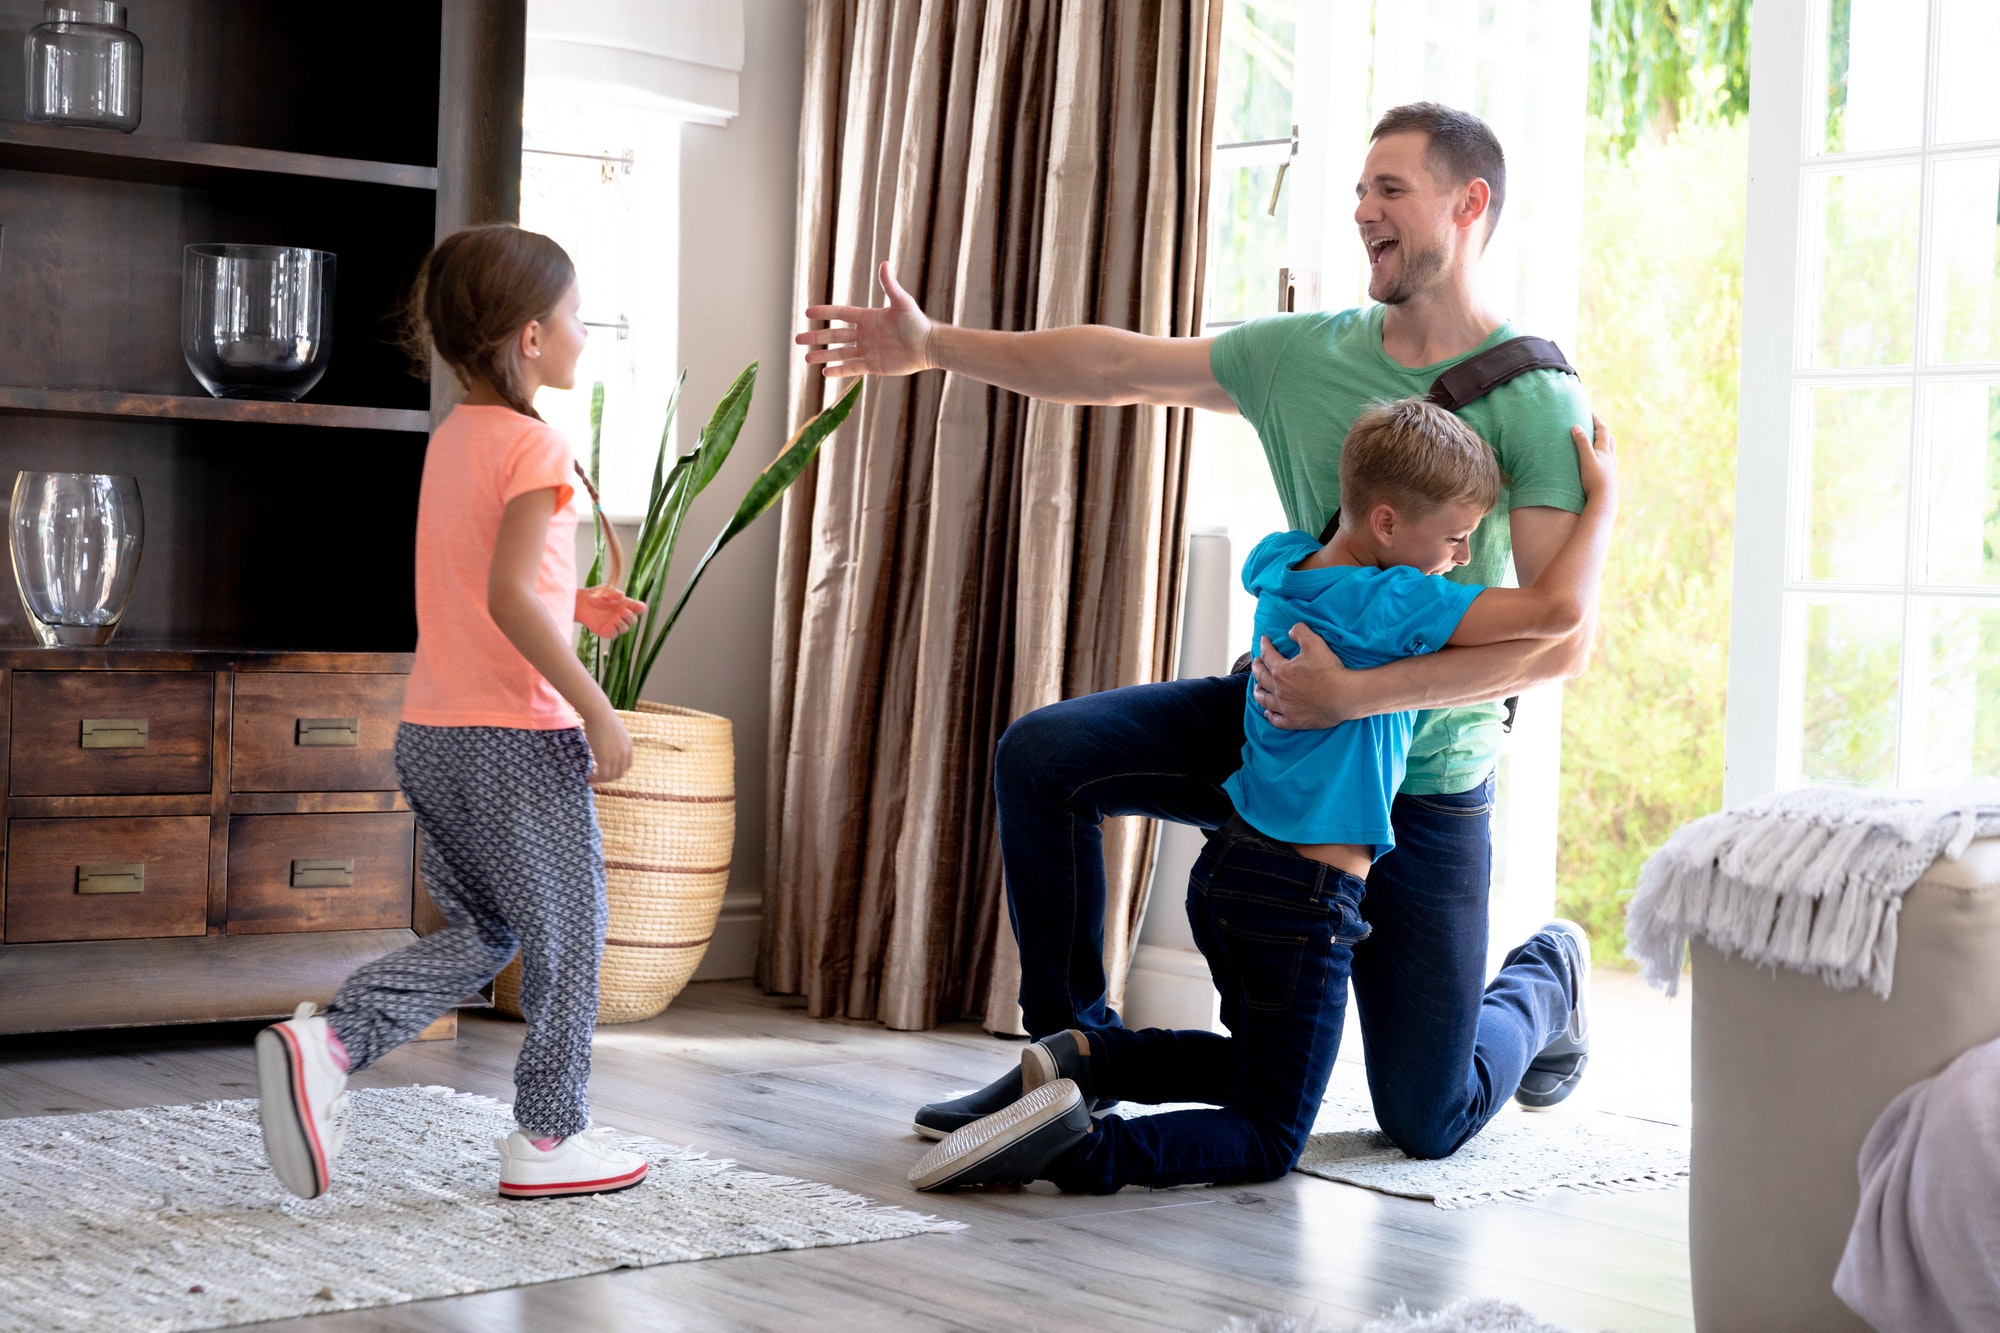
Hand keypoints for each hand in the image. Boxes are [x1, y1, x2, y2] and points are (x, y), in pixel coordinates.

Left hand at [576, 585, 645, 637]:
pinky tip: (612, 623)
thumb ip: (613, 593)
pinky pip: (614, 634)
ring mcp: (614, 624)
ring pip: (625, 628)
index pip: (637, 608)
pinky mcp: (606, 631)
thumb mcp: (605, 591)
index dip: (640, 608)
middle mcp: (621, 616)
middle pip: (632, 620)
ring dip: (623, 623)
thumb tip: (622, 595)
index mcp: (624, 605)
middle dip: (631, 616)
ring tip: (617, 616)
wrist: (580, 602)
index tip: (640, 607)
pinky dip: (615, 629)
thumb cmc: (594, 595)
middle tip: (624, 610)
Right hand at [583, 709, 633, 784]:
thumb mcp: (614, 731)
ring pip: (611, 776)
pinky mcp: (605, 758)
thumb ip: (614, 741)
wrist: (598, 713)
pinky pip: (603, 775)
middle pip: (619, 773)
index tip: (607, 771)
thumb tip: (607, 744)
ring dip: (601, 779)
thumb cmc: (602, 718)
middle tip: (597, 776)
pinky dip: (596, 779)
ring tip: (591, 777)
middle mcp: (625, 753)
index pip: (627, 766)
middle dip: (608, 777)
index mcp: (629, 746)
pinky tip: (589, 776)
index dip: (617, 771)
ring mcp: (616, 756)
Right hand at [796, 261, 933, 378]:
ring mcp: (868, 350)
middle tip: (798, 339)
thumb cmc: (917, 322)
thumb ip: (890, 286)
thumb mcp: (903, 303)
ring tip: (806, 359)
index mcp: (868, 318)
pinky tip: (825, 372)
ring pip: (840, 353)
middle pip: (835, 335)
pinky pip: (852, 368)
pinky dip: (839, 371)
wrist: (929, 346)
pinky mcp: (874, 366)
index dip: (824, 313)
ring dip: (823, 356)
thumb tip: (884, 263)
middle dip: (816, 337)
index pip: (840, 314)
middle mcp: (865, 334)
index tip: (808, 312)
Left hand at [1249, 624, 1354, 729]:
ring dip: (1258, 692)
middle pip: (1261, 677)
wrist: (1344, 696)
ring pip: (1264, 700)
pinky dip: (1270, 716)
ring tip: (1256, 688)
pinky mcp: (1294, 720)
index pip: (1267, 655)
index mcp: (1281, 671)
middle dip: (1257, 668)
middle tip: (1256, 662)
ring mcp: (1285, 707)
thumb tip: (1290, 631)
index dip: (1264, 646)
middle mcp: (1279, 690)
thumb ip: (1300, 632)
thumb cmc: (1330, 670)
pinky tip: (1268, 712)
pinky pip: (1276, 720)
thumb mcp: (1315, 643)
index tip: (1263, 640)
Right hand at [1571, 414, 1617, 503]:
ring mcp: (1611, 466)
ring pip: (1611, 449)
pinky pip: (1610, 461)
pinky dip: (1607, 455)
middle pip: (1609, 438)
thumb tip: (1577, 426)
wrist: (1604, 499)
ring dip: (1606, 441)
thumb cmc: (1594, 479)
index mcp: (1605, 450)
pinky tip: (1605, 460)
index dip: (1596, 420)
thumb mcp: (1586, 459)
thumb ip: (1582, 443)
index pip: (1602, 430)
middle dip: (1602, 429)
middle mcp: (1610, 457)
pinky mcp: (1610, 476)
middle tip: (1594, 423)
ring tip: (1600, 439)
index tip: (1589, 412)